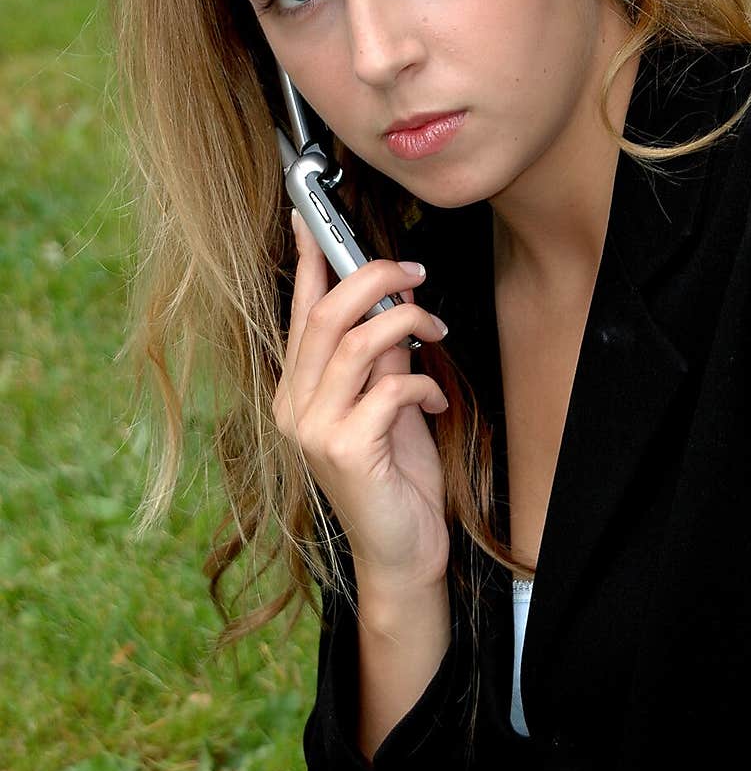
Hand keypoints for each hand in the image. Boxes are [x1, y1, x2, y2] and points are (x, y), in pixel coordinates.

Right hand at [274, 211, 450, 595]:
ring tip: (437, 331)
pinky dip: (422, 384)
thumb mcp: (388, 405)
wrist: (403, 553)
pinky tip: (436, 400)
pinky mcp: (346, 452)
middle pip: (325, 316)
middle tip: (415, 270)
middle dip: (372, 278)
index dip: (308, 261)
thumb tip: (393, 300)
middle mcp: (294, 408)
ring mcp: (314, 431)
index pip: (299, 313)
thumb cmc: (396, 479)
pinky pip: (389, 389)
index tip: (313, 217)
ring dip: (406, 323)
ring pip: (356, 344)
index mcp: (297, 392)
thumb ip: (381, 358)